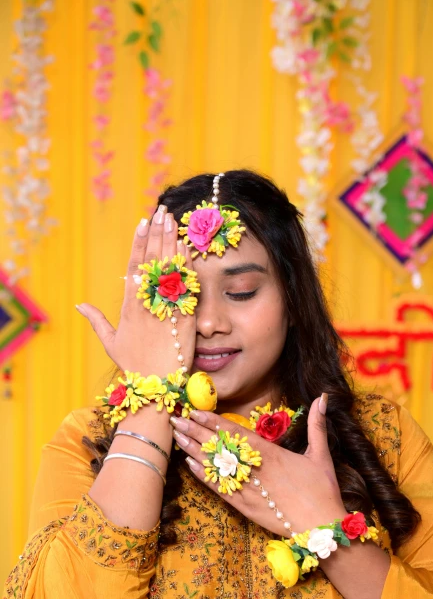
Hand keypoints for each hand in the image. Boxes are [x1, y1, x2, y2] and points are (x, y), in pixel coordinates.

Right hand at [76, 206, 195, 377]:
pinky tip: (188, 248)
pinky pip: (186, 287)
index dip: (138, 243)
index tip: (142, 222)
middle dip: (156, 233)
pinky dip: (187, 267)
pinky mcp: (184, 318)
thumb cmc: (134, 366)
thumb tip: (79, 305)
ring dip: (171, 242)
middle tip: (161, 211)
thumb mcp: (111, 342)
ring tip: (173, 220)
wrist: (155, 387)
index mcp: (128, 307)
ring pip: (168, 269)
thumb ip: (96, 321)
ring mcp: (165, 309)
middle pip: (151, 261)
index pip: (133, 267)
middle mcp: (146, 304)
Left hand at [170, 398, 346, 535]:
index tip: (196, 411)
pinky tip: (190, 465)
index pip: (235, 433)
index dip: (213, 422)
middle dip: (196, 432)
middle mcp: (254, 468)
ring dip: (194, 451)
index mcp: (270, 453)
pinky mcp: (243, 506)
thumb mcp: (321, 455)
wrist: (320, 526)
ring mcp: (246, 488)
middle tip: (175, 420)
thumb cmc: (322, 491)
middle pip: (219, 446)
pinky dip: (204, 476)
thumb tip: (323, 397)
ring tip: (176, 438)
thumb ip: (317, 425)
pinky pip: (219, 488)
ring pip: (215, 466)